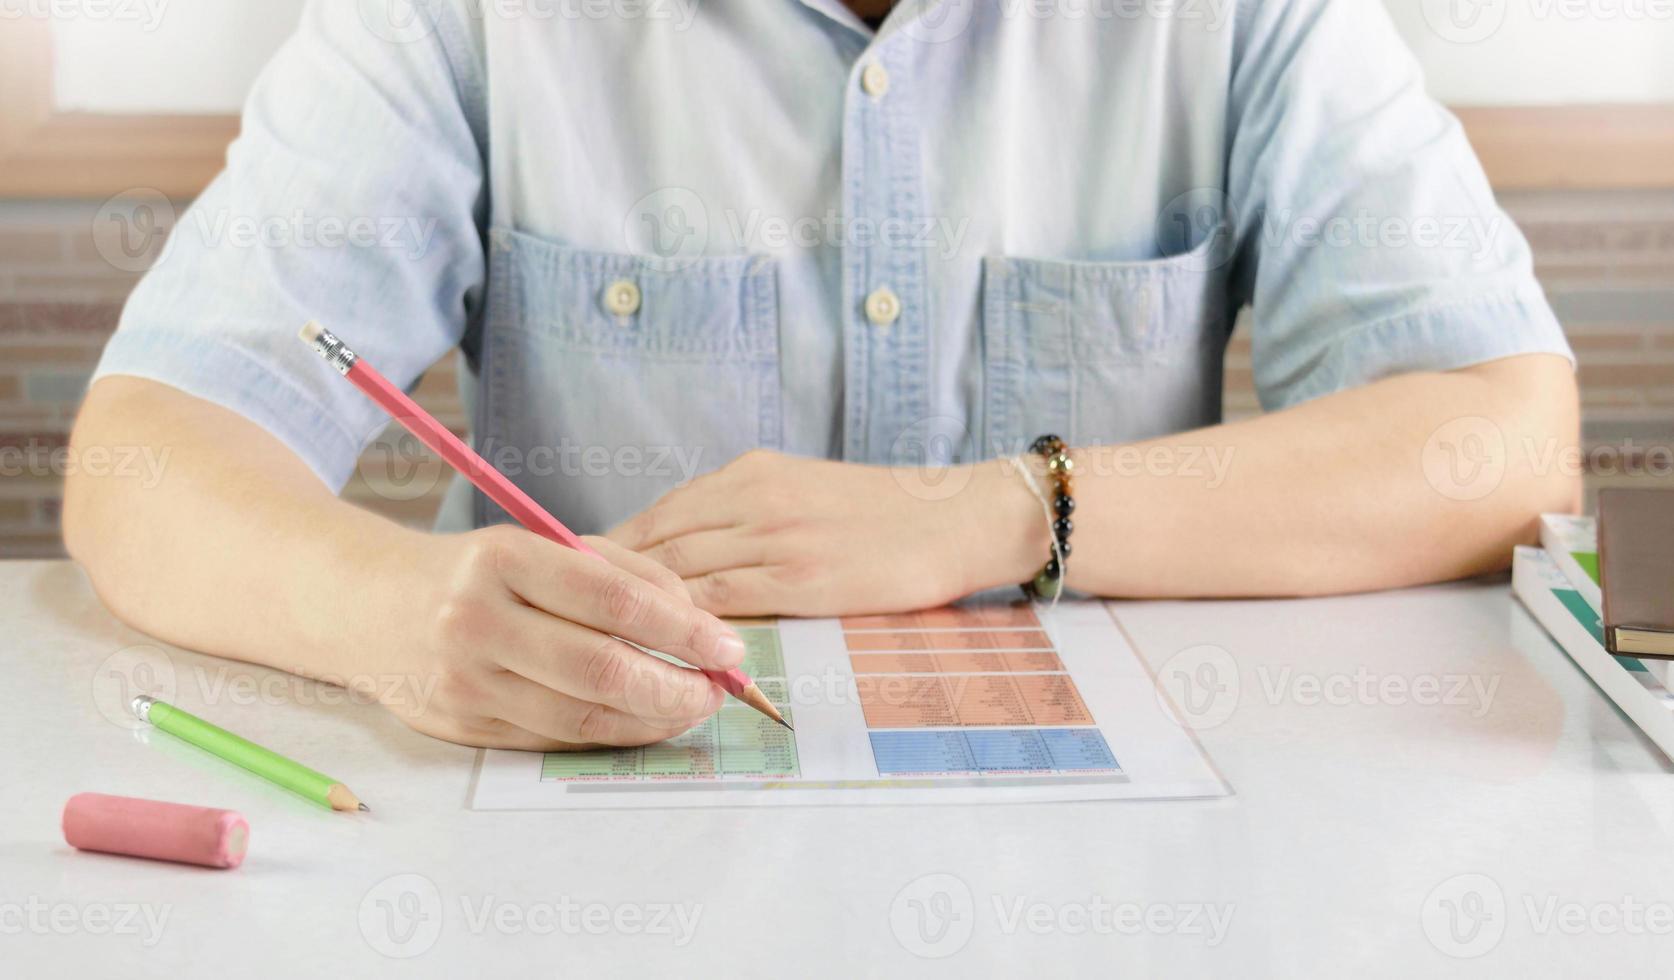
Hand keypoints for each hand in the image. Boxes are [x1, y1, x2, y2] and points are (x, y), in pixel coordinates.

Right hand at [369, 526, 747, 749]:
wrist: (366, 606)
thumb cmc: (475, 572)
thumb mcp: (539, 545)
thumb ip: (623, 573)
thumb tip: (698, 622)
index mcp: (503, 560)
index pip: (613, 600)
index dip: (682, 630)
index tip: (727, 646)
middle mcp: (476, 622)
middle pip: (600, 670)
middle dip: (675, 686)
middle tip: (717, 689)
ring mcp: (464, 682)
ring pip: (580, 717)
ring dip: (650, 719)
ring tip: (689, 707)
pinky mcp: (460, 728)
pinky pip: (553, 739)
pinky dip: (609, 734)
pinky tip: (641, 721)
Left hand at [605, 450, 1047, 616]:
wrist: (956, 517)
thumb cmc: (883, 514)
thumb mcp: (803, 491)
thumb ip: (745, 516)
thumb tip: (684, 555)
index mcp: (752, 474)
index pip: (660, 515)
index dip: (612, 552)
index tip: (576, 582)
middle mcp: (755, 498)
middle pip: (656, 542)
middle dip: (606, 583)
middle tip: (565, 619)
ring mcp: (776, 536)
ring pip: (680, 573)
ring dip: (635, 610)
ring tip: (596, 642)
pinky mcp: (802, 577)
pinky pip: (723, 603)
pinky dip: (683, 626)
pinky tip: (659, 651)